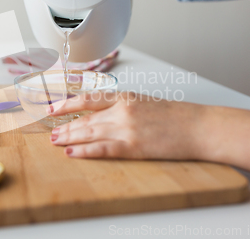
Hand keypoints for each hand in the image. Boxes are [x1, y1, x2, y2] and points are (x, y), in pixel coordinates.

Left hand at [48, 92, 208, 158]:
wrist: (198, 126)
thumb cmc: (176, 115)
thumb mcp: (146, 102)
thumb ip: (124, 105)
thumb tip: (104, 113)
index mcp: (125, 96)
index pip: (88, 98)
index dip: (67, 104)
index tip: (53, 109)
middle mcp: (122, 110)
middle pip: (85, 118)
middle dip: (65, 125)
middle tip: (51, 132)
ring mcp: (126, 128)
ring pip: (89, 132)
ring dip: (69, 137)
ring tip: (55, 141)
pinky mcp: (133, 146)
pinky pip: (102, 149)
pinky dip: (84, 151)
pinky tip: (71, 152)